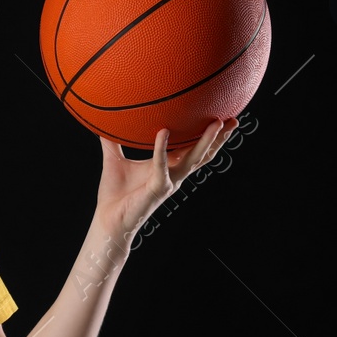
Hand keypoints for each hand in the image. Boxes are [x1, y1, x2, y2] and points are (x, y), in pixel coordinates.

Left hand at [94, 118, 238, 242]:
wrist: (107, 219)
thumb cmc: (114, 193)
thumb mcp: (114, 160)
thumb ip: (112, 141)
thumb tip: (103, 120)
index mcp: (168, 167)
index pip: (192, 148)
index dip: (208, 135)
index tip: (220, 116)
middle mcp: (173, 175)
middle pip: (203, 154)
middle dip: (219, 138)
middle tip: (233, 119)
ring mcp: (168, 182)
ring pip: (193, 159)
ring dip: (205, 141)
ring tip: (215, 123)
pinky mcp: (157, 189)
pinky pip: (161, 166)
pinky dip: (162, 149)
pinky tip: (163, 132)